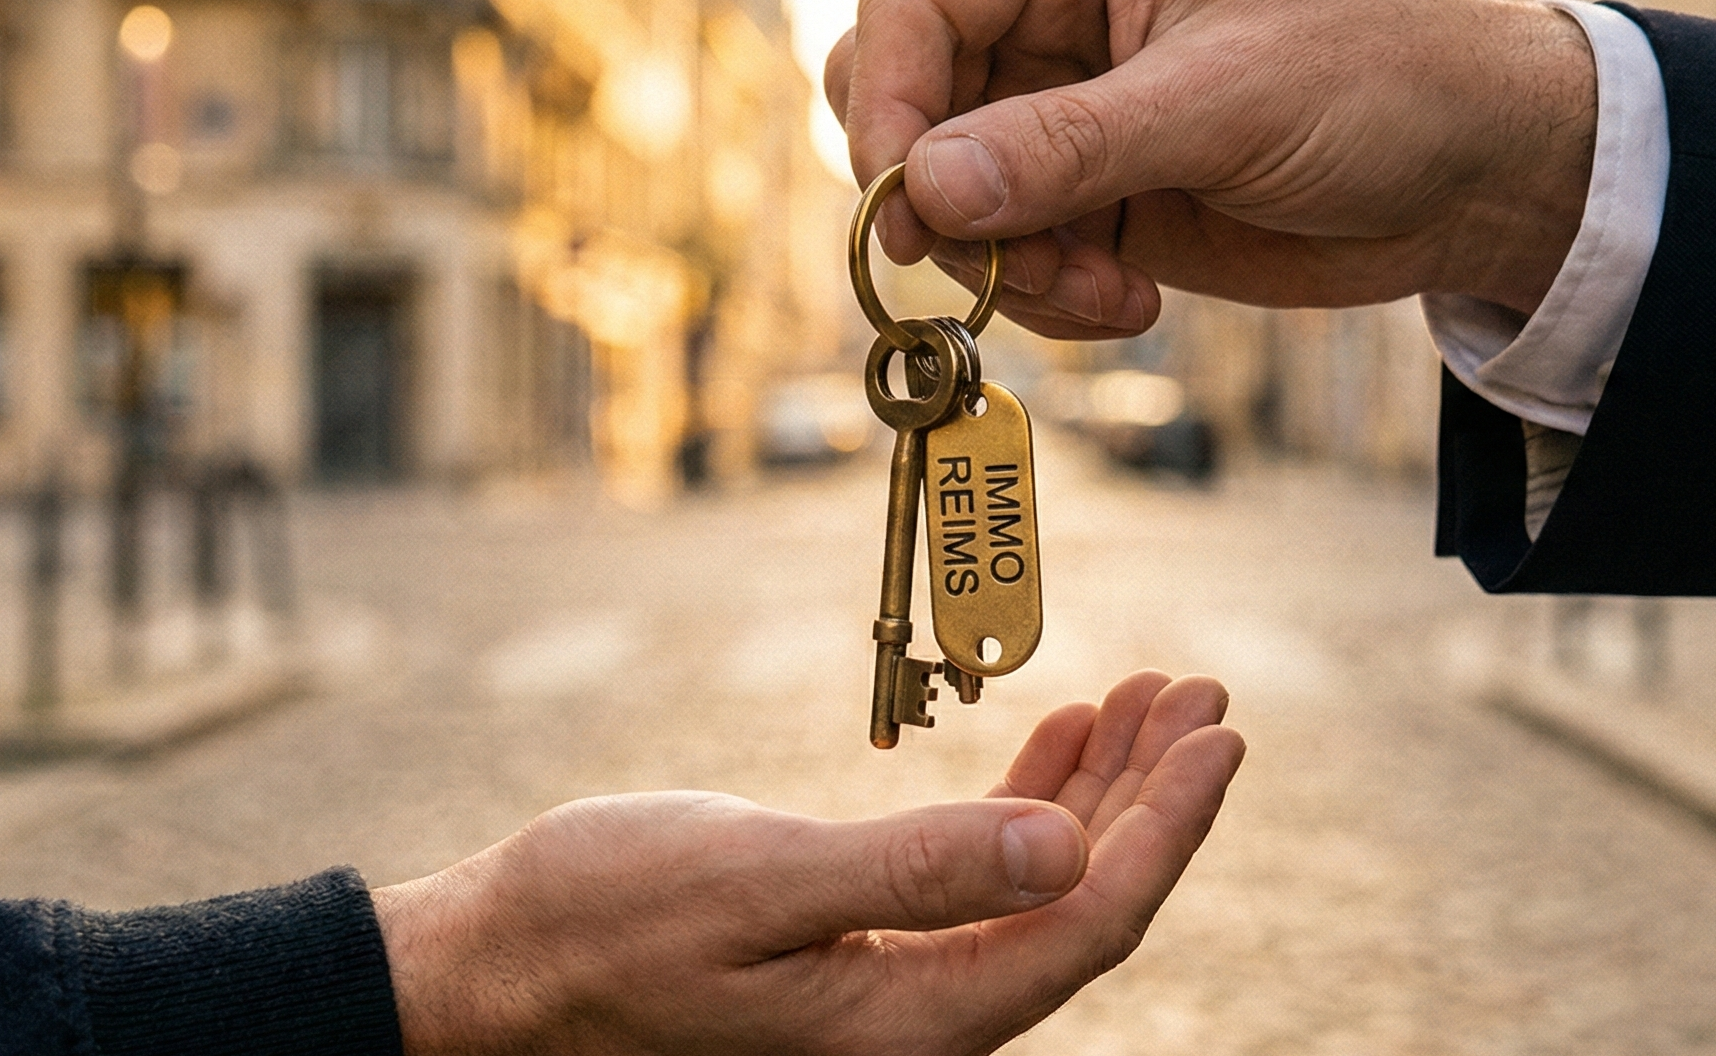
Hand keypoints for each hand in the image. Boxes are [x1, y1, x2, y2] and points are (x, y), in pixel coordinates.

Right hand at [372, 671, 1243, 1055]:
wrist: (492, 966)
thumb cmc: (599, 921)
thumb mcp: (758, 883)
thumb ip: (918, 872)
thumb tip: (1065, 850)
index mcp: (912, 1023)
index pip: (1084, 921)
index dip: (1167, 828)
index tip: (1222, 733)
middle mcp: (922, 1019)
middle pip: (1079, 900)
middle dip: (1154, 794)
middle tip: (1207, 692)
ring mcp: (894, 986)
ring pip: (1036, 881)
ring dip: (1099, 786)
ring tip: (1157, 694)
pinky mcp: (858, 946)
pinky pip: (976, 873)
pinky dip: (1025, 799)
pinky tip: (1063, 738)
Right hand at [827, 0, 1596, 336]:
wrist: (1473, 173)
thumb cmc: (1377, 79)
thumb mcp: (1224, 104)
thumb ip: (1068, 147)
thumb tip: (925, 190)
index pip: (912, 3)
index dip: (889, 107)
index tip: (910, 211)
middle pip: (900, 100)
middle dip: (945, 199)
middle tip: (1007, 265)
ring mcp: (1052, 97)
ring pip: (940, 193)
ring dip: (1006, 263)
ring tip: (1106, 293)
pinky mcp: (1075, 184)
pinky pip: (996, 250)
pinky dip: (1042, 293)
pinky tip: (1130, 300)